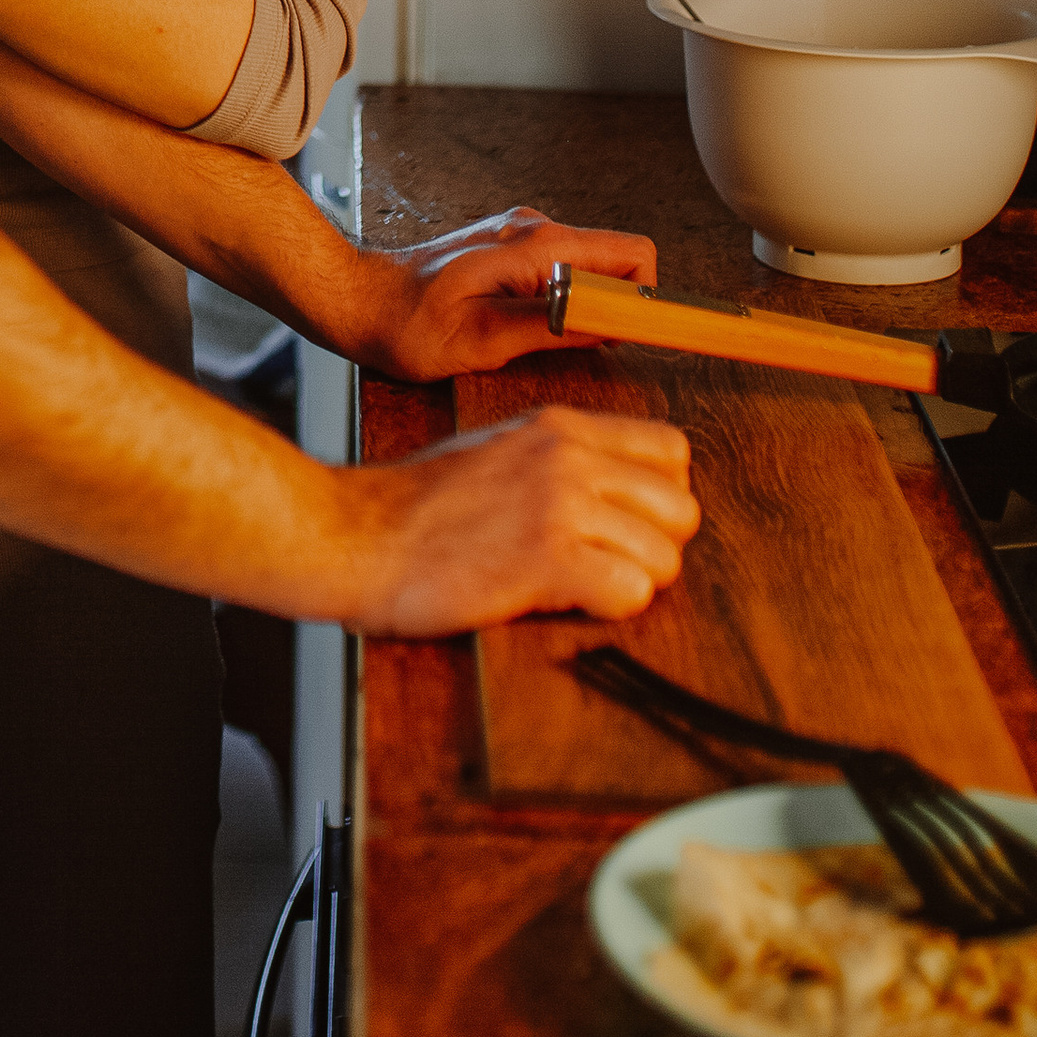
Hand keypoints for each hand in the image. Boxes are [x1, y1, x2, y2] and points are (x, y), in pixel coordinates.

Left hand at [341, 208, 656, 385]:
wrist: (356, 299)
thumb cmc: (404, 325)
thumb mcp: (479, 342)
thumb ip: (547, 329)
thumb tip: (606, 326)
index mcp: (534, 247)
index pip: (630, 255)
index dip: (650, 296)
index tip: (652, 333)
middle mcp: (534, 230)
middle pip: (619, 260)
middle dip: (623, 306)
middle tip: (596, 349)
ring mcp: (523, 235)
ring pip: (591, 267)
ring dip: (590, 306)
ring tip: (551, 342)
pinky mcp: (511, 249)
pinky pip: (563, 270)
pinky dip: (567, 300)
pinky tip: (532, 328)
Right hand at [348, 403, 698, 633]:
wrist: (355, 534)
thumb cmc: (415, 504)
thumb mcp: (497, 449)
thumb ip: (560, 457)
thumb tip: (616, 487)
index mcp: (560, 428)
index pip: (672, 451)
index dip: (658, 496)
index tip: (626, 522)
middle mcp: (570, 457)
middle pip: (681, 510)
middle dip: (653, 547)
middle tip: (605, 563)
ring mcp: (560, 505)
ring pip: (664, 558)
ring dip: (631, 583)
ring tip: (579, 585)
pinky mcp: (547, 559)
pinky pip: (631, 593)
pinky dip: (608, 609)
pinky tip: (566, 601)